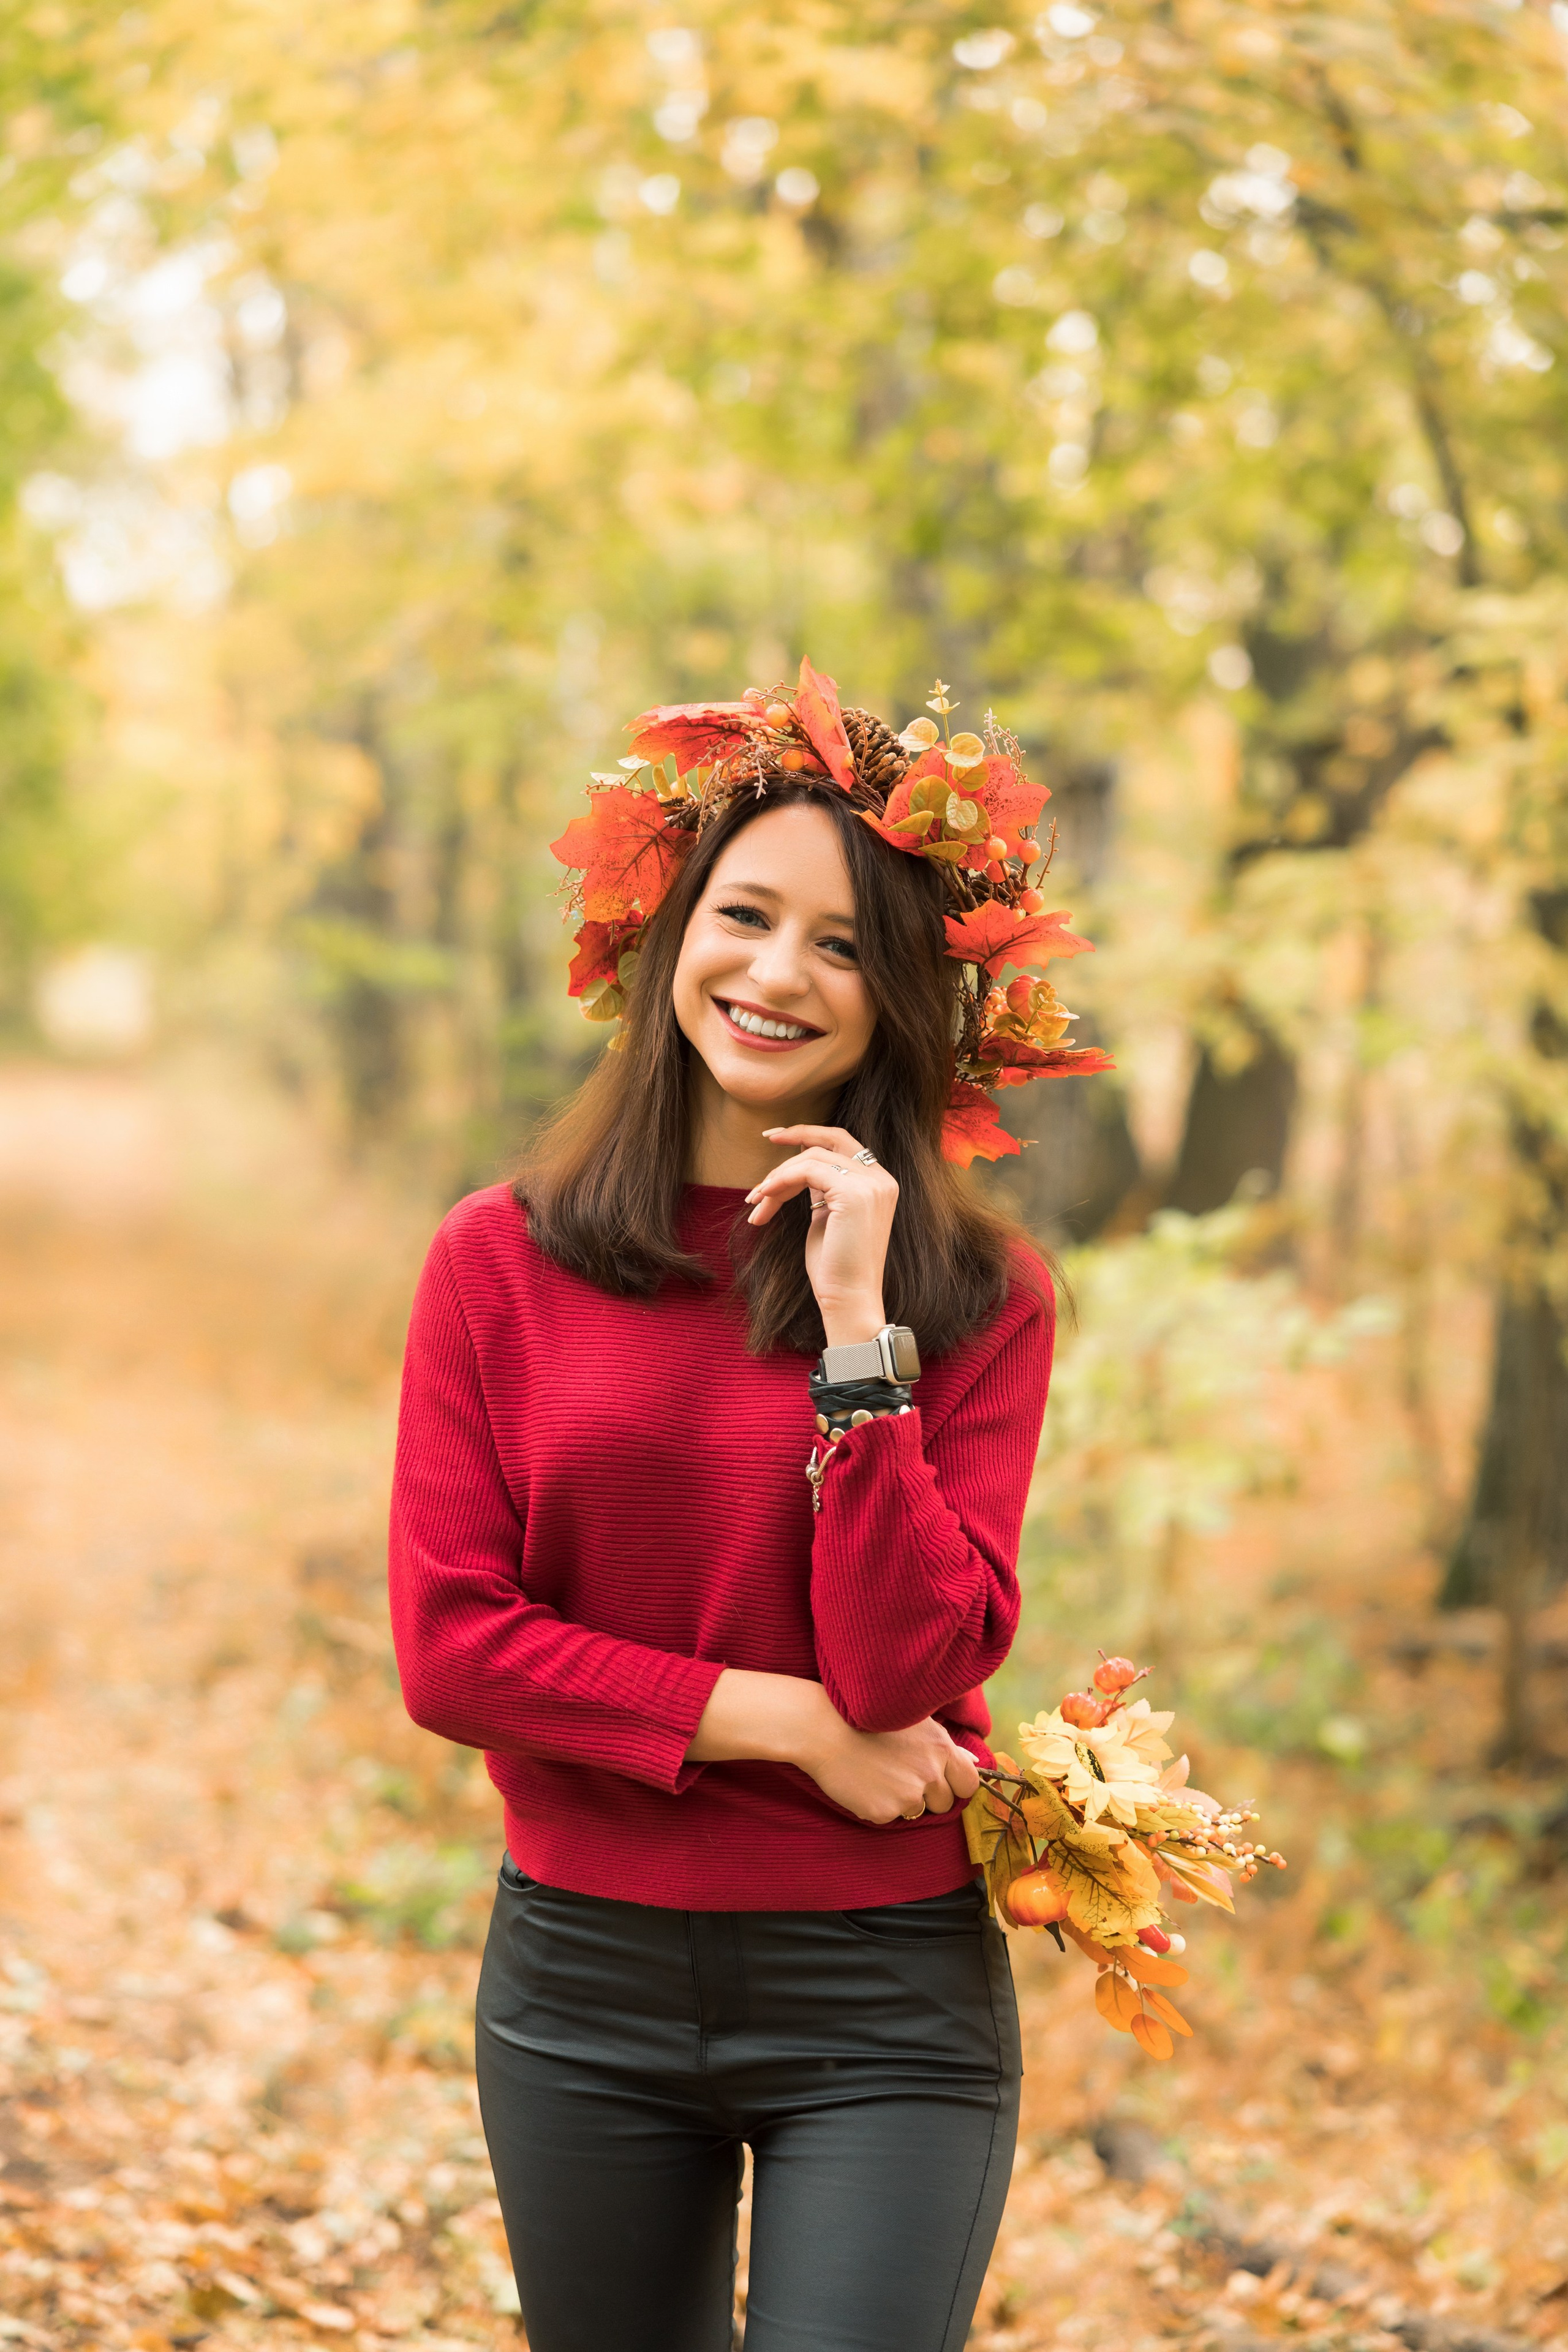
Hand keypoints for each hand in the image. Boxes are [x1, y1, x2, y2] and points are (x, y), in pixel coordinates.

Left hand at [746, 1124, 898, 1347]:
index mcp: (879, 1184)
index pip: (844, 1144)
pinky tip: (763, 1198)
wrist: (848, 1299)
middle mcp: (881, 1179)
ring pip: (812, 1158)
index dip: (811, 1134)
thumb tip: (801, 1169)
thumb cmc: (835, 1269)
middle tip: (766, 1139)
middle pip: (830, 1141)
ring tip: (756, 1201)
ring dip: (778, 1176)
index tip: (779, 1136)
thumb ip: (822, 1190)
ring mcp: (870, 1185)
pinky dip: (780, 1181)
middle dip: (795, 1135)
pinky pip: (807, 1171)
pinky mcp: (853, 1193)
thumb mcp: (827, 1219)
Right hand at [797, 1707, 980, 1826]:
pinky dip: (879, 1806)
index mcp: (941, 1748)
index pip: (969, 1783)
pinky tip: (864, 1783)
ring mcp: (908, 1796)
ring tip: (878, 1774)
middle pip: (945, 1802)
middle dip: (928, 1795)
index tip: (940, 1780)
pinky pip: (889, 1817)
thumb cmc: (869, 1720)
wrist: (823, 1729)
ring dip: (902, 1800)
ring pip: (917, 1811)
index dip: (955, 1784)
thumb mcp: (914, 1723)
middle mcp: (930, 1774)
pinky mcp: (884, 1812)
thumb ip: (946, 1746)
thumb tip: (974, 1761)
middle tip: (900, 1774)